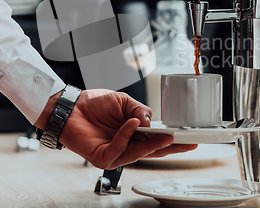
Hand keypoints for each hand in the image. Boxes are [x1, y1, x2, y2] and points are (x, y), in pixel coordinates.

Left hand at [57, 89, 196, 169]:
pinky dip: (126, 135)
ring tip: (166, 136)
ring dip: (153, 144)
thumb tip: (150, 124)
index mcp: (134, 134)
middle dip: (172, 148)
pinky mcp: (102, 158)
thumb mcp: (124, 102)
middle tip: (187, 144)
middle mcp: (126, 146)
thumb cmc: (94, 104)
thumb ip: (140, 111)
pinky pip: (119, 148)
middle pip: (153, 152)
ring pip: (139, 153)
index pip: (157, 141)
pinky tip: (131, 123)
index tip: (188, 138)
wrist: (71, 106)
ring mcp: (115, 154)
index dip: (173, 140)